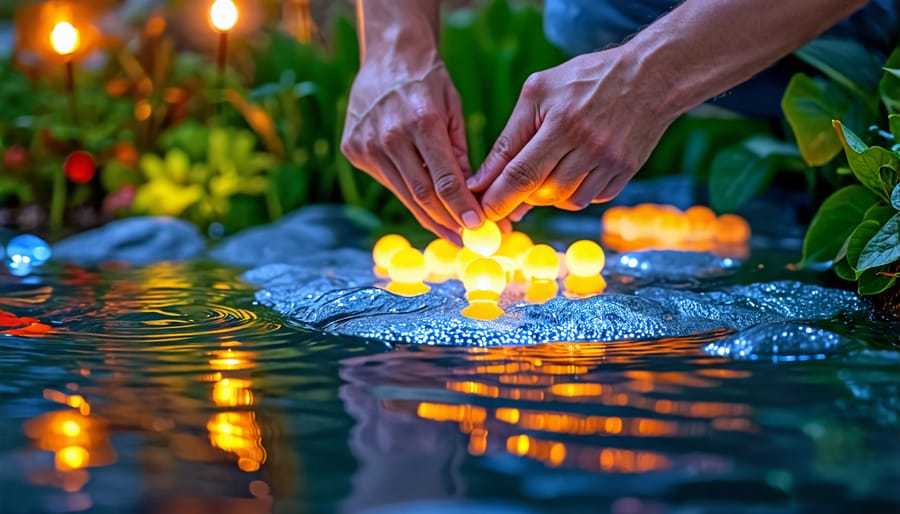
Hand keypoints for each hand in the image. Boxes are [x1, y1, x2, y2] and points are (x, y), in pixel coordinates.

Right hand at [341, 58, 484, 242]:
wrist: (389, 56)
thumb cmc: (428, 82)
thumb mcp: (453, 111)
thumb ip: (460, 154)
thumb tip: (469, 196)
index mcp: (421, 122)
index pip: (444, 179)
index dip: (461, 208)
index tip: (477, 227)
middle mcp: (390, 135)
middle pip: (422, 194)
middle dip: (446, 221)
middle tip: (466, 240)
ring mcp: (367, 144)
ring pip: (403, 193)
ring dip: (428, 216)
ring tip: (450, 232)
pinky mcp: (353, 150)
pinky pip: (387, 181)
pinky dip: (407, 194)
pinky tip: (425, 206)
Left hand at [468, 47, 676, 218]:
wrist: (650, 75)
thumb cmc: (584, 80)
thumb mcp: (538, 93)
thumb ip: (509, 138)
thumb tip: (483, 181)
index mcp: (562, 123)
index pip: (522, 173)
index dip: (499, 198)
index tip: (483, 212)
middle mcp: (589, 146)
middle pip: (544, 193)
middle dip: (520, 199)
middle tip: (508, 194)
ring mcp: (611, 162)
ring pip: (567, 201)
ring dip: (549, 195)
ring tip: (545, 171)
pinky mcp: (626, 171)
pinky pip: (592, 198)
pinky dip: (575, 192)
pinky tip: (573, 170)